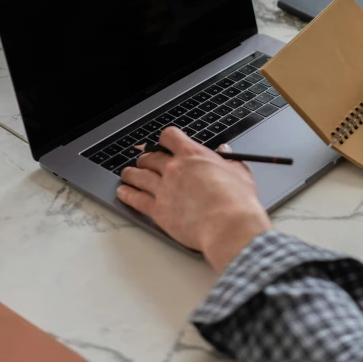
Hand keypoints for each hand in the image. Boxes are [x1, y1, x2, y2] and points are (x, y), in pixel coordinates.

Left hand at [117, 127, 270, 271]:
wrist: (228, 225)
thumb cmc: (237, 200)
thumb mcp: (239, 171)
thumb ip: (229, 158)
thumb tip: (225, 150)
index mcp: (193, 155)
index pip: (170, 137)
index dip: (164, 139)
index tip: (162, 143)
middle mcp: (174, 168)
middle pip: (151, 157)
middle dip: (146, 158)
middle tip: (144, 161)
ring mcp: (164, 189)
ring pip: (139, 176)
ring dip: (131, 173)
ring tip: (127, 174)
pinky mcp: (158, 210)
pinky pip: (136, 199)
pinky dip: (127, 194)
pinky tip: (123, 192)